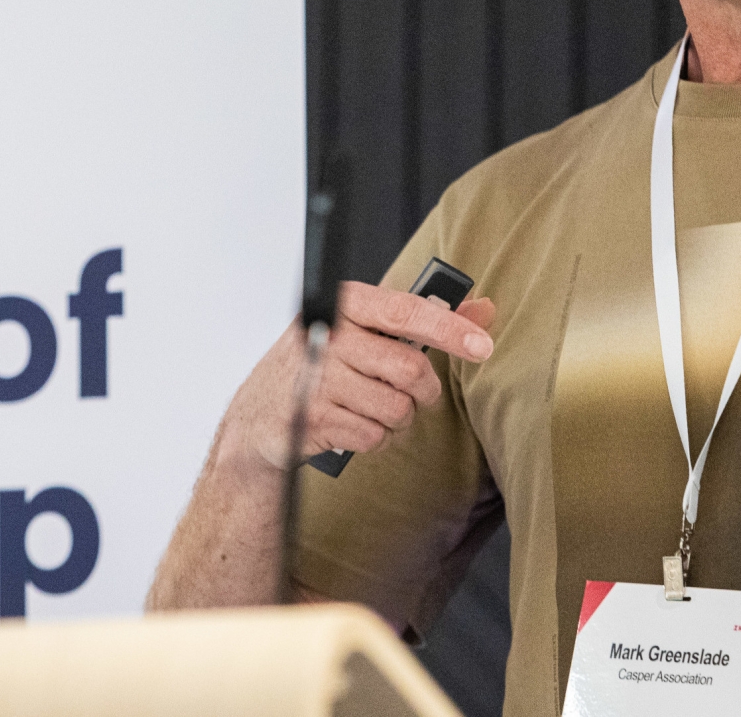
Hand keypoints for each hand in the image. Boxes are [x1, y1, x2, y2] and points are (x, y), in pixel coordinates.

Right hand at [219, 282, 495, 473]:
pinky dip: (376, 437)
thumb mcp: (363, 331)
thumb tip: (482, 310)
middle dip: (423, 390)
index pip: (405, 310)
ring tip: (375, 408)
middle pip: (408, 368)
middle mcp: (327, 337)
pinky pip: (374, 435)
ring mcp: (317, 379)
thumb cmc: (319, 365)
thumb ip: (423, 320)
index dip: (448, 327)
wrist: (257, 416)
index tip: (482, 345)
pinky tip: (356, 426)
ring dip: (398, 417)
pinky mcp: (313, 419)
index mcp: (343, 304)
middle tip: (415, 392)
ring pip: (396, 407)